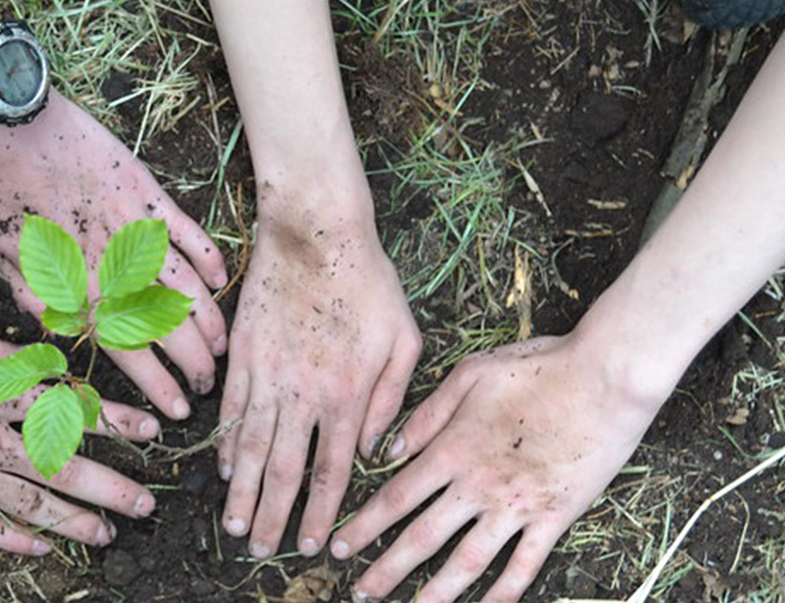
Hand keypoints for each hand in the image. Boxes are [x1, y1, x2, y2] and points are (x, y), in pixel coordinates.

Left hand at [0, 92, 228, 419]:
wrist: (2, 123)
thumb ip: (35, 301)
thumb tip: (62, 341)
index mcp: (75, 289)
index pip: (128, 352)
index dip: (158, 386)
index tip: (176, 411)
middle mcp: (112, 266)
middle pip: (166, 327)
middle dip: (194, 364)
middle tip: (209, 386)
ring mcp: (135, 228)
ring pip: (185, 287)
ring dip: (209, 321)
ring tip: (224, 348)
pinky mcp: (146, 191)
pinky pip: (188, 231)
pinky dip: (209, 257)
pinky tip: (221, 280)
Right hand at [0, 319, 160, 553]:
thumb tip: (42, 358)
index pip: (70, 409)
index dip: (114, 421)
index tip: (151, 433)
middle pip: (61, 467)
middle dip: (110, 488)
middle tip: (146, 507)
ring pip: (30, 503)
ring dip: (72, 522)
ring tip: (107, 538)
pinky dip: (12, 540)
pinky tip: (40, 550)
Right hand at [219, 221, 420, 557]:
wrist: (316, 233)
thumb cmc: (369, 282)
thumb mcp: (405, 339)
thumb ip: (392, 399)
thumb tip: (374, 447)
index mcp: (349, 394)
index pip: (332, 469)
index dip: (321, 512)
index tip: (314, 545)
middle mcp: (305, 394)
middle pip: (286, 470)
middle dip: (274, 516)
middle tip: (261, 550)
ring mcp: (268, 375)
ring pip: (253, 447)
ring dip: (243, 492)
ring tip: (234, 526)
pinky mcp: (243, 354)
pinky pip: (232, 409)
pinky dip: (227, 443)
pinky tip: (225, 469)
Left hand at [330, 336, 665, 601]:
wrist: (605, 377)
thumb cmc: (538, 366)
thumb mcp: (471, 373)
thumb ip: (427, 413)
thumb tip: (390, 449)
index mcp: (453, 448)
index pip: (395, 496)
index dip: (363, 526)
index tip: (340, 546)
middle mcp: (477, 484)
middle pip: (421, 536)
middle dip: (386, 570)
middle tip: (359, 593)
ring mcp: (517, 505)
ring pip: (467, 561)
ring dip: (435, 593)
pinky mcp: (555, 516)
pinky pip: (525, 565)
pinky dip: (503, 594)